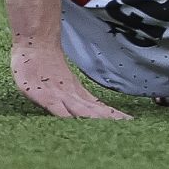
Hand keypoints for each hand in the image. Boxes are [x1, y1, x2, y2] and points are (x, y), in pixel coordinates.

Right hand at [11, 39, 130, 119]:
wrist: (37, 44)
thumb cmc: (47, 66)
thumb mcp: (62, 83)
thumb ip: (74, 97)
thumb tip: (89, 109)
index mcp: (77, 94)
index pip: (99, 107)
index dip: (114, 115)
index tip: (131, 122)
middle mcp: (71, 95)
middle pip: (94, 110)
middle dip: (111, 118)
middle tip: (130, 124)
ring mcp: (58, 94)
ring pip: (81, 109)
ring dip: (97, 118)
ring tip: (114, 124)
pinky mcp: (42, 95)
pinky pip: (56, 107)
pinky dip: (66, 115)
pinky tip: (76, 121)